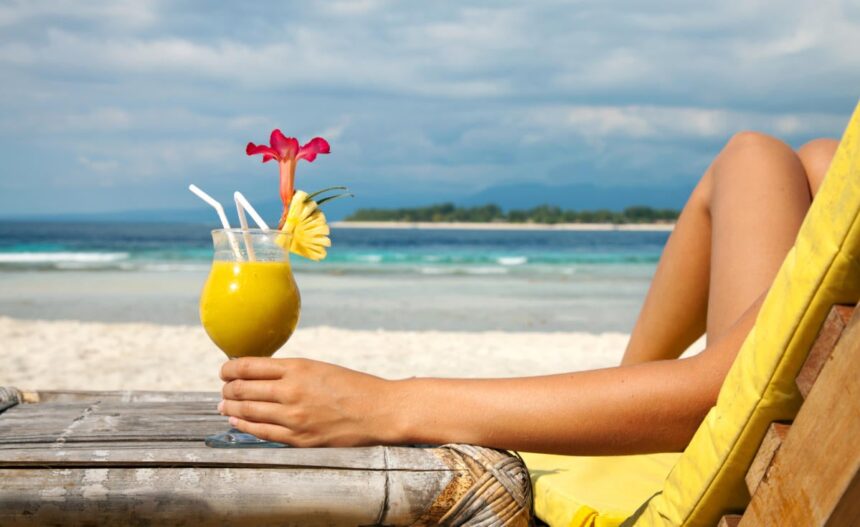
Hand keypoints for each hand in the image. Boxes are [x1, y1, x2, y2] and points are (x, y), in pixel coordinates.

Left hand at [219, 357, 402, 446]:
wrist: (379, 411)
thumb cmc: (353, 386)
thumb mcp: (320, 368)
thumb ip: (291, 371)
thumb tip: (259, 374)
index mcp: (298, 368)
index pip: (248, 366)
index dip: (229, 368)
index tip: (224, 370)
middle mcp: (292, 392)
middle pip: (243, 389)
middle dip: (227, 389)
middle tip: (223, 389)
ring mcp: (294, 418)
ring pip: (247, 412)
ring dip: (230, 408)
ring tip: (224, 405)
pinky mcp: (299, 439)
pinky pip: (261, 432)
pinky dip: (244, 426)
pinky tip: (237, 421)